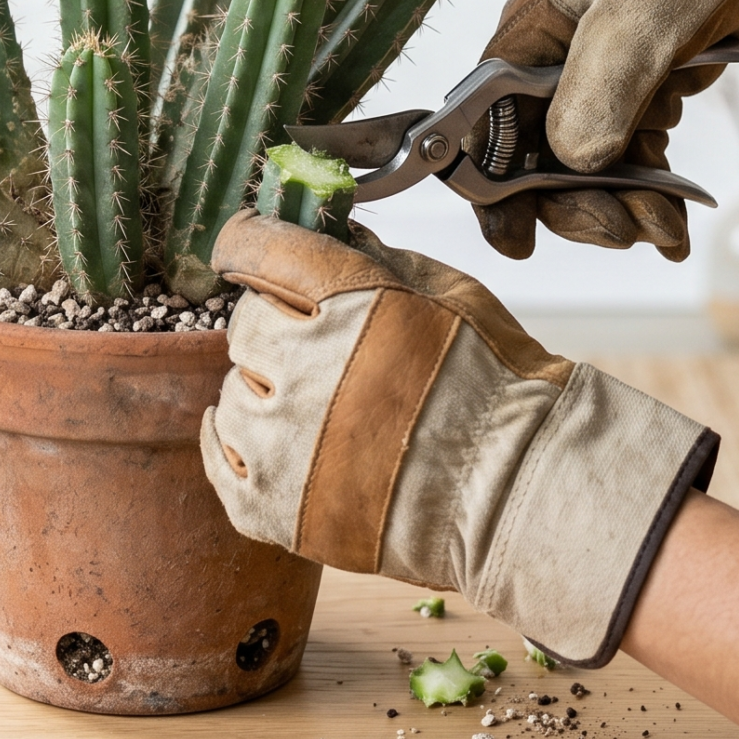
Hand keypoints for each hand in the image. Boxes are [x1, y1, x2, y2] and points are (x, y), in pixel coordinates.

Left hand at [199, 213, 717, 665]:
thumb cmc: (495, 385)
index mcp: (350, 300)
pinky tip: (252, 437)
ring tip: (310, 405)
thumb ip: (380, 257)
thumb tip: (335, 231)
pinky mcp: (277, 507)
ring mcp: (286, 443)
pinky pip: (220, 466)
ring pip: (231, 395)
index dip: (248, 242)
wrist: (517, 490)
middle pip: (245, 326)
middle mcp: (308, 366)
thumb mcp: (448, 292)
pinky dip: (231, 447)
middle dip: (273, 327)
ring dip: (262, 391)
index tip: (247, 247)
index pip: (258, 248)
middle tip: (309, 345)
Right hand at [472, 0, 738, 260]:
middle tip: (620, 232)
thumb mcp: (637, 19)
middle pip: (536, 161)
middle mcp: (549, 67)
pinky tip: (673, 224)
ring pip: (586, 171)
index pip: (486, 125)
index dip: (492, 186)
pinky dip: (649, 196)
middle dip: (575, 205)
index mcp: (527, 38)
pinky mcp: (634, 100)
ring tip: (663, 230)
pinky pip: (628, 163)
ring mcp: (593, 86)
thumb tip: (574, 161)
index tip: (517, 237)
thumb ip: (599, 90)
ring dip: (621, 209)